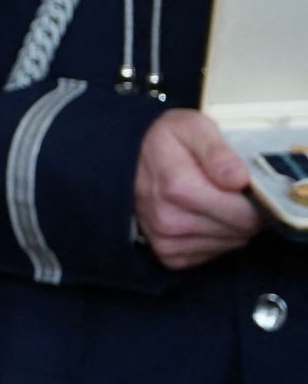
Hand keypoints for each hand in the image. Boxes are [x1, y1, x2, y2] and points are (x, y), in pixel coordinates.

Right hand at [135, 108, 260, 269]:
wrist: (131, 159)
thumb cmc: (168, 142)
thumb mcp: (193, 128)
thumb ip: (218, 151)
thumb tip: (238, 179)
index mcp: (177, 186)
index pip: (244, 215)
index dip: (253, 199)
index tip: (242, 183)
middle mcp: (167, 218)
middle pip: (239, 232)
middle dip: (243, 213)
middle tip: (228, 191)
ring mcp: (165, 239)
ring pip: (229, 244)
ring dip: (229, 226)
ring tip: (213, 202)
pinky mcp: (167, 254)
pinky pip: (211, 255)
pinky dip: (214, 239)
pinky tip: (203, 218)